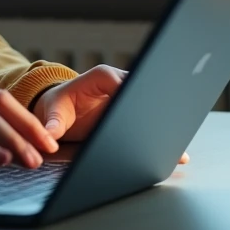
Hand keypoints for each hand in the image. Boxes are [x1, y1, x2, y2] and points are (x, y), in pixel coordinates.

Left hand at [33, 65, 189, 163]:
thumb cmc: (59, 105)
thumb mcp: (54, 111)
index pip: (123, 83)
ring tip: (178, 145)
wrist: (63, 107)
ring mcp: (130, 96)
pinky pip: (151, 118)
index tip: (140, 114)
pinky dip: (162, 133)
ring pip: (151, 106)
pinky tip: (176, 152)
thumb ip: (53, 122)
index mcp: (102, 76)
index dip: (132, 98)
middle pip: (143, 94)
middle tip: (168, 133)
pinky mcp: (134, 110)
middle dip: (154, 112)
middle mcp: (121, 82)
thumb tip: (50, 136)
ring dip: (163, 124)